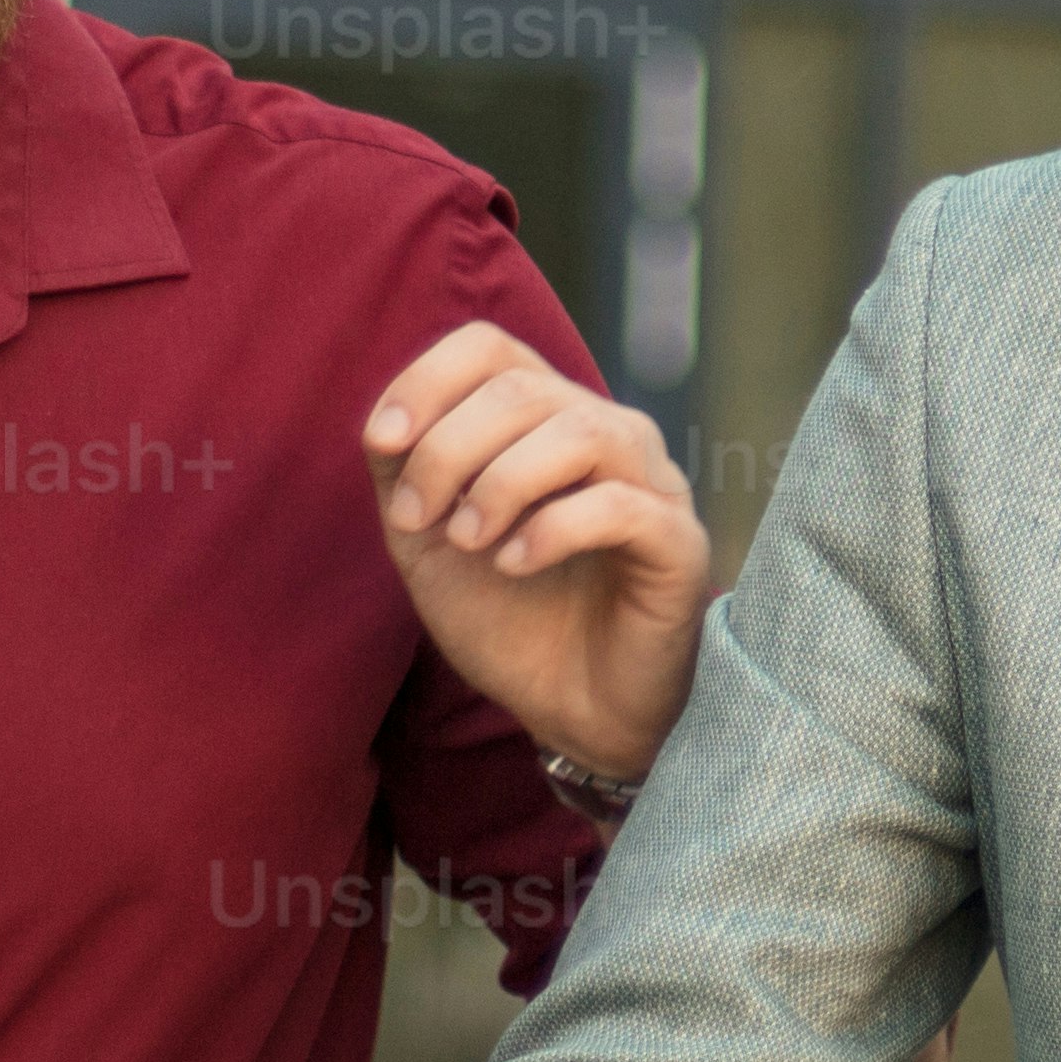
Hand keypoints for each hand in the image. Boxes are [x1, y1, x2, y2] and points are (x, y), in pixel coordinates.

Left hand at [361, 325, 712, 790]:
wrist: (575, 713)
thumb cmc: (511, 620)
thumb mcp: (431, 544)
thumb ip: (406, 479)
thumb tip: (386, 426)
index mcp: (547, 421)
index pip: (492, 348)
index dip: (427, 380)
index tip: (382, 443)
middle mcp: (607, 436)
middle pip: (523, 388)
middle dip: (448, 449)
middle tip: (419, 520)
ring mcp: (651, 485)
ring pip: (580, 431)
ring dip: (501, 482)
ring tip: (467, 540)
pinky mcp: (678, 544)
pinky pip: (619, 506)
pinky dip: (551, 529)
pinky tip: (515, 565)